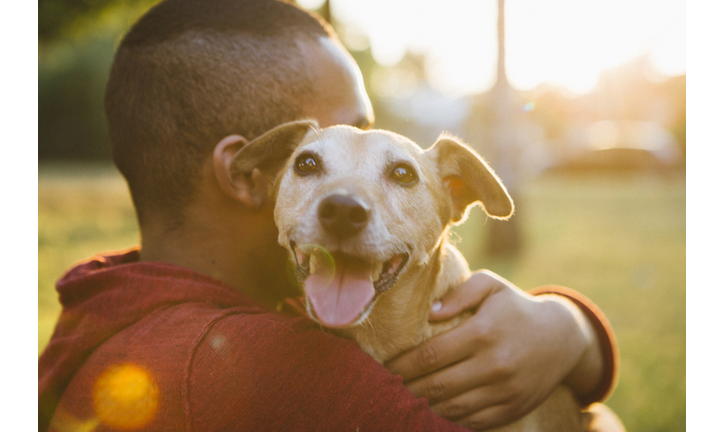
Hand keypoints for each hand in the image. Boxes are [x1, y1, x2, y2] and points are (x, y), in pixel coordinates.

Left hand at [384, 270, 602, 430]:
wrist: (563, 338)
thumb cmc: (516, 307)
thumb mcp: (492, 286)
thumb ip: (460, 293)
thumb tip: (430, 312)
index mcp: (484, 332)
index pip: (431, 354)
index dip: (403, 364)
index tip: (384, 367)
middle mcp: (494, 364)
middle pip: (437, 386)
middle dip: (406, 389)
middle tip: (384, 388)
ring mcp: (504, 391)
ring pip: (452, 408)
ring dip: (422, 408)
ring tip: (401, 402)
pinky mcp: (511, 410)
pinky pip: (472, 422)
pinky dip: (448, 420)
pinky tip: (430, 413)